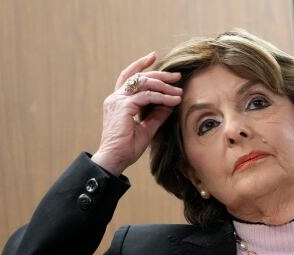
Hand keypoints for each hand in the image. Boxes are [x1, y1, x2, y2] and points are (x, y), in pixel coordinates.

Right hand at [91, 52, 181, 175]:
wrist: (114, 159)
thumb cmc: (127, 147)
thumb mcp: (146, 128)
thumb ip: (157, 115)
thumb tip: (170, 104)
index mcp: (118, 101)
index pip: (128, 77)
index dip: (140, 65)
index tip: (154, 57)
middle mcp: (115, 98)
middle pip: (138, 77)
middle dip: (159, 74)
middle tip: (176, 75)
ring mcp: (118, 101)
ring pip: (144, 83)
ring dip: (164, 86)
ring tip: (178, 91)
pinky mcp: (123, 107)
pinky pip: (147, 97)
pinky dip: (162, 97)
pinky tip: (173, 100)